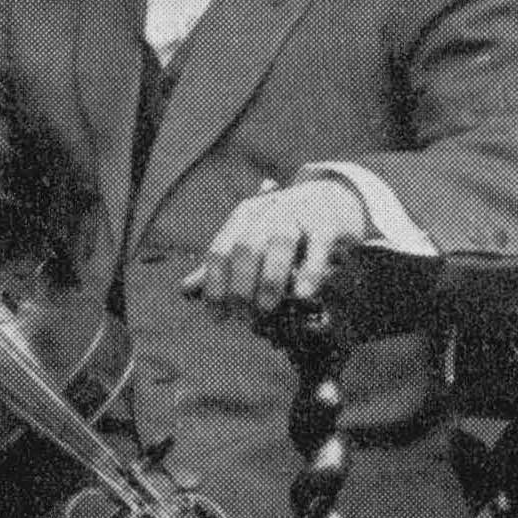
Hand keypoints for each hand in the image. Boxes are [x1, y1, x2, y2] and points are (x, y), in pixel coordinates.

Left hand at [189, 167, 370, 318]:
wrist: (332, 200)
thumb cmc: (285, 229)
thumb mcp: (252, 241)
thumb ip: (223, 267)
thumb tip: (184, 290)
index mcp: (244, 216)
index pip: (220, 251)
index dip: (214, 286)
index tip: (218, 317)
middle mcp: (268, 210)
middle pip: (246, 247)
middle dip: (240, 287)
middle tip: (246, 317)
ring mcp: (299, 213)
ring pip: (279, 242)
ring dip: (269, 280)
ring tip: (267, 310)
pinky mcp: (328, 222)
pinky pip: (318, 245)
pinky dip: (309, 271)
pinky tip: (302, 296)